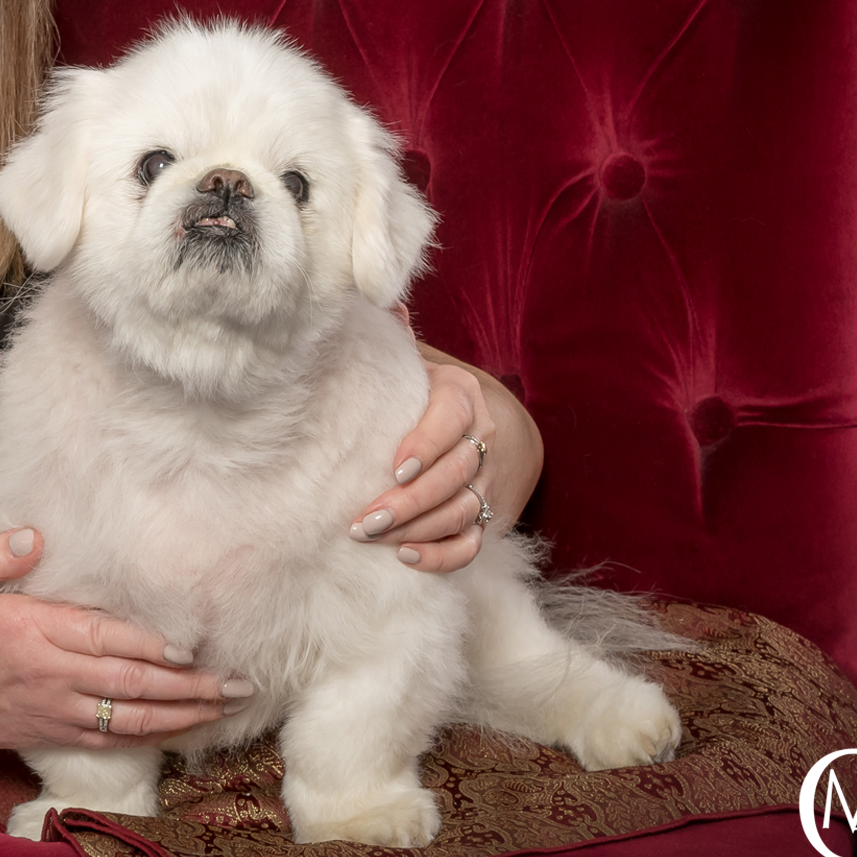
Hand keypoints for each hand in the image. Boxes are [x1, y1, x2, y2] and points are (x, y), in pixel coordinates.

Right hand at [0, 529, 239, 762]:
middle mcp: (51, 676)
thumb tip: (35, 536)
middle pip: (134, 684)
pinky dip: (151, 738)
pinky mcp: (50, 734)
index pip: (106, 639)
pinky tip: (182, 730)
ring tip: (228, 706)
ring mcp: (54, 710)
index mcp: (30, 632)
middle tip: (241, 681)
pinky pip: (111, 742)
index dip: (155, 646)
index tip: (197, 646)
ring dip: (185, 714)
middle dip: (193, 684)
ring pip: (132, 718)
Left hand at [346, 332, 542, 573]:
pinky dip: (443, 556)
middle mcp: (481, 441)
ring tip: (371, 536)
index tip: (396, 467)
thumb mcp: (420, 363)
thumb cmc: (432, 393)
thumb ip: (398, 341)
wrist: (491, 426)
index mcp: (462, 397)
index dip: (428, 444)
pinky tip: (406, 557)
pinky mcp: (487, 515)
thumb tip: (379, 299)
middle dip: (410, 501)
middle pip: (454, 475)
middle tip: (365, 519)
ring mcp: (487, 482)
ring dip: (417, 529)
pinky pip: (471, 544)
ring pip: (461, 512)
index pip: (452, 420)